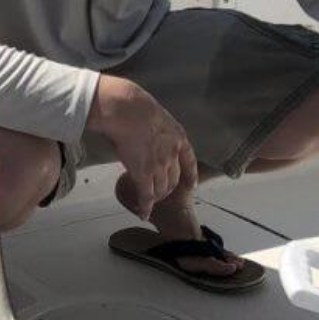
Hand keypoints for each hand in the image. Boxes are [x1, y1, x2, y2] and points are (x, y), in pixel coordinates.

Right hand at [86, 74, 198, 219]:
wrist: (127, 110)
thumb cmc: (135, 106)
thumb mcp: (154, 116)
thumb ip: (154, 129)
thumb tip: (143, 133)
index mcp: (178, 138)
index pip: (189, 161)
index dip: (190, 175)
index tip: (190, 185)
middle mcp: (172, 154)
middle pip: (174, 179)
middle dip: (168, 189)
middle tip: (160, 194)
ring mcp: (159, 166)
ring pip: (162, 189)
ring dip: (156, 197)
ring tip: (149, 202)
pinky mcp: (144, 174)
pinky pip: (147, 195)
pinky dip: (146, 206)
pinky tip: (144, 213)